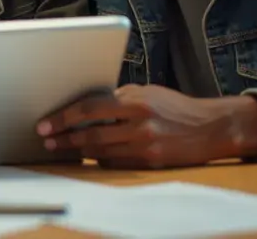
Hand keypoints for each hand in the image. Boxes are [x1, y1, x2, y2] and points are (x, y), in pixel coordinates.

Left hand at [36, 84, 236, 168]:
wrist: (211, 126)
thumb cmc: (175, 107)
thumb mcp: (147, 93)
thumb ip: (119, 98)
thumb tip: (87, 105)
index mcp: (135, 100)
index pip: (89, 107)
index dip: (63, 117)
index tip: (45, 124)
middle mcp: (139, 122)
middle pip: (90, 133)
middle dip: (64, 138)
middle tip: (46, 140)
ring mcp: (145, 144)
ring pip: (100, 152)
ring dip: (78, 151)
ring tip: (62, 148)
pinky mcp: (150, 162)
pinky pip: (115, 164)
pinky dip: (100, 160)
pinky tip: (91, 156)